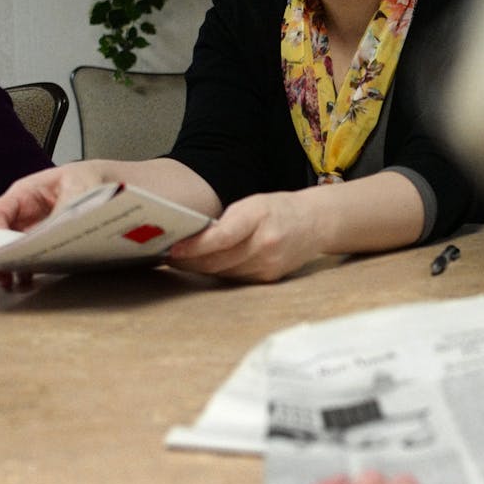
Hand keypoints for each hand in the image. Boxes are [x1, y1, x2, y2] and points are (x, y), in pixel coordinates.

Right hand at [0, 161, 111, 289]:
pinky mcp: (44, 243)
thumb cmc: (88, 180)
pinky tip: (27, 280)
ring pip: (12, 249)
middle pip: (0, 236)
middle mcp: (23, 213)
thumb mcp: (77, 190)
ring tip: (11, 283)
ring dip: (10, 266)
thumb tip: (50, 235)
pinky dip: (26, 269)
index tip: (1, 251)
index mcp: (24, 194)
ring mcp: (32, 229)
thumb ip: (62, 213)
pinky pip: (29, 257)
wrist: (109, 185)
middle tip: (2, 274)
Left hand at [166, 191, 322, 281]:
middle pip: (218, 261)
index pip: (222, 237)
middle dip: (189, 261)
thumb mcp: (253, 204)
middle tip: (168, 256)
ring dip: (200, 268)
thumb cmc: (279, 210)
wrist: (316, 224)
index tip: (173, 250)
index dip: (195, 247)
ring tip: (181, 261)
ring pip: (223, 273)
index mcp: (259, 217)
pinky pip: (235, 278)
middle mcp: (266, 244)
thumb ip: (227, 221)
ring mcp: (268, 265)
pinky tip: (206, 266)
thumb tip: (192, 239)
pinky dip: (218, 272)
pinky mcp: (268, 279)